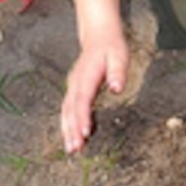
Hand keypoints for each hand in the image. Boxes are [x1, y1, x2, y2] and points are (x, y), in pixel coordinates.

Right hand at [60, 30, 128, 153]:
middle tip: (75, 149)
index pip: (83, 100)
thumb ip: (118, 72)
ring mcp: (72, 86)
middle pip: (71, 109)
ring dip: (67, 130)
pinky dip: (68, 124)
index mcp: (86, 76)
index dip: (83, 117)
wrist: (98, 35)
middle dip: (72, 130)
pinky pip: (68, 109)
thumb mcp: (119, 55)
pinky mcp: (74, 90)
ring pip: (66, 111)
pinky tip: (71, 136)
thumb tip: (117, 88)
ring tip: (71, 149)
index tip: (85, 134)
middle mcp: (75, 83)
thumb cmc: (111, 47)